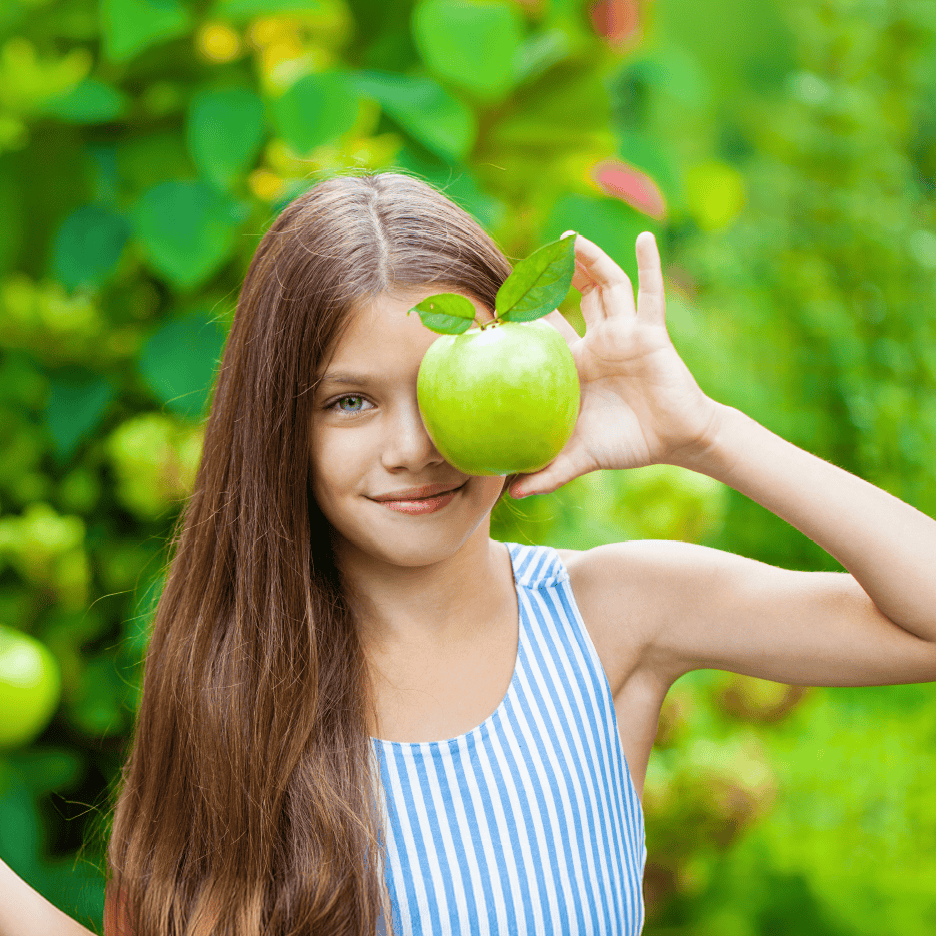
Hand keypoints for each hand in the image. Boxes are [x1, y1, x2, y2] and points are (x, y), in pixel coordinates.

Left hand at [509, 230, 722, 498]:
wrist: (675, 442)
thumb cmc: (627, 444)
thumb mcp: (580, 457)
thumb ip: (548, 473)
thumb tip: (511, 495)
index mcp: (575, 364)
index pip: (544, 328)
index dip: (525, 311)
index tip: (497, 295)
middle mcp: (597, 341)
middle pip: (572, 297)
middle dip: (552, 275)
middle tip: (529, 255)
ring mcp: (624, 333)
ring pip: (605, 285)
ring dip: (589, 260)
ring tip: (569, 238)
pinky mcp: (651, 333)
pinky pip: (651, 293)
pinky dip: (650, 265)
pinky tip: (645, 237)